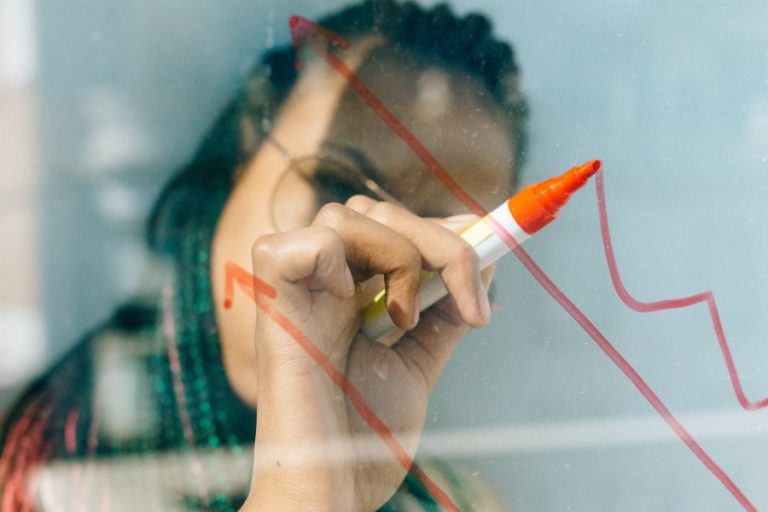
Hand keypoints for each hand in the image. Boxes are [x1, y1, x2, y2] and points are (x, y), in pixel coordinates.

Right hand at [243, 197, 492, 510]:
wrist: (332, 490)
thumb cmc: (364, 439)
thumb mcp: (416, 366)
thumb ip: (442, 319)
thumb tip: (484, 272)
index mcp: (348, 296)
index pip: (390, 224)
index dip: (438, 225)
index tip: (487, 247)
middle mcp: (320, 286)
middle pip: (374, 210)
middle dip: (438, 243)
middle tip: (466, 303)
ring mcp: (296, 292)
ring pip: (346, 215)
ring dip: (399, 257)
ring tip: (402, 321)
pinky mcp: (274, 306)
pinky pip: (303, 243)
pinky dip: (338, 260)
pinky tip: (352, 304)